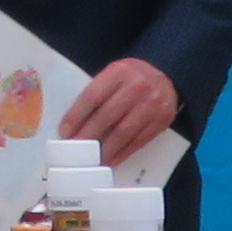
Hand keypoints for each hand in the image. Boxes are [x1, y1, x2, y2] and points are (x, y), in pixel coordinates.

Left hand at [62, 58, 179, 155]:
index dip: (76, 116)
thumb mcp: (114, 74)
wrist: (166, 75)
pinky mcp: (161, 120)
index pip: (92, 96)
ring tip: (93, 158)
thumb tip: (74, 122)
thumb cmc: (132, 77)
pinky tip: (112, 158)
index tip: (65, 131)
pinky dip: (123, 152)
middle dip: (88, 135)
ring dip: (105, 149)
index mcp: (119, 72)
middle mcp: (137, 86)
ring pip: (123, 132)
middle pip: (106, 116)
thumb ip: (98, 92)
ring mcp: (151, 104)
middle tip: (76, 149)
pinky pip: (139, 140)